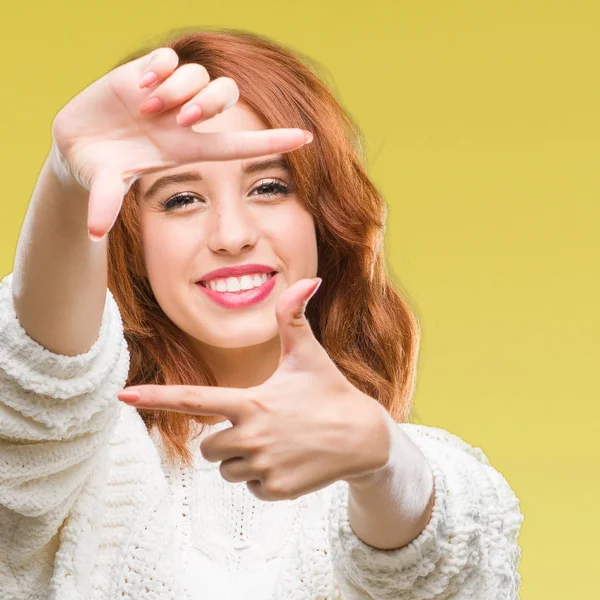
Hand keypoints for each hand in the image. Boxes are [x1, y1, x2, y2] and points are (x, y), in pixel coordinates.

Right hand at [50, 47, 310, 239]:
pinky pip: (169, 57)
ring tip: (146, 107)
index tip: (307, 139)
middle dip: (208, 104)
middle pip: (224, 96)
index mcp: (189, 149)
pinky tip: (140, 84)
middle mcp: (185, 119)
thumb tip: (91, 231)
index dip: (272, 142)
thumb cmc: (104, 170)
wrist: (79, 144)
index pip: (239, 145)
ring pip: (197, 75)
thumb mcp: (108, 185)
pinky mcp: (146, 71)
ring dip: (176, 90)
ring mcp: (168, 94)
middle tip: (180, 119)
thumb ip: (105, 203)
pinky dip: (160, 67)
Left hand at [117, 278, 391, 500]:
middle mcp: (250, 437)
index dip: (155, 396)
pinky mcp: (275, 490)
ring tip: (278, 444)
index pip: (193, 400)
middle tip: (261, 427)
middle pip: (207, 447)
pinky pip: (249, 488)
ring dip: (244, 460)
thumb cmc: (329, 391)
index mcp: (250, 402)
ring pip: (226, 470)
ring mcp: (263, 467)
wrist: (363, 438)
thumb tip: (308, 279)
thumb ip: (294, 318)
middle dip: (225, 439)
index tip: (122, 395)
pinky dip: (262, 478)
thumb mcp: (309, 354)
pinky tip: (288, 463)